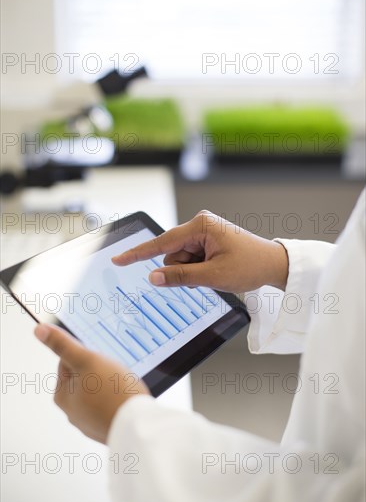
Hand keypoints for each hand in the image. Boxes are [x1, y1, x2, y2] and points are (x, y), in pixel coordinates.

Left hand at [34, 324, 149, 443]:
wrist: (139, 424)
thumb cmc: (114, 393)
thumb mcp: (86, 360)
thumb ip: (63, 345)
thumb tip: (40, 331)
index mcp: (62, 396)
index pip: (69, 361)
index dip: (87, 356)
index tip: (99, 362)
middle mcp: (73, 412)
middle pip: (85, 376)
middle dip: (100, 371)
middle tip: (113, 374)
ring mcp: (91, 421)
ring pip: (100, 390)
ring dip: (110, 384)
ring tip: (121, 386)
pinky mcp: (107, 426)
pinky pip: (111, 404)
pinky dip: (117, 399)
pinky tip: (125, 398)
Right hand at [112, 210, 288, 292]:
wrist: (273, 264)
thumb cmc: (249, 265)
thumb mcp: (212, 276)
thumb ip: (180, 277)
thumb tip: (153, 277)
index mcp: (200, 226)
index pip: (162, 243)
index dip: (138, 253)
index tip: (118, 258)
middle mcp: (199, 225)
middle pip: (172, 254)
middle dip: (183, 269)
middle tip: (207, 274)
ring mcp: (203, 232)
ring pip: (179, 259)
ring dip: (191, 270)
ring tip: (215, 271)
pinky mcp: (206, 240)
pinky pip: (189, 258)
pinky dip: (197, 268)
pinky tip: (214, 269)